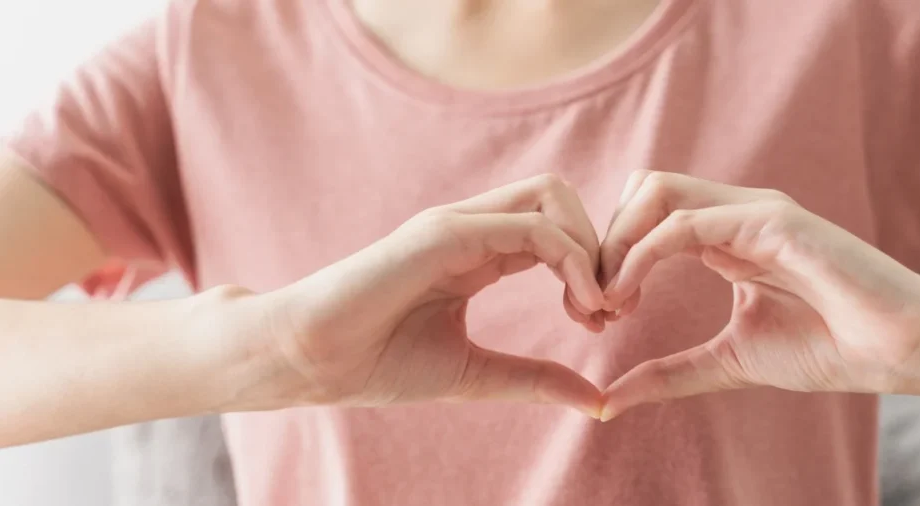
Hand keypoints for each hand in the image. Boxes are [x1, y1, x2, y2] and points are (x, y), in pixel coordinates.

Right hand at [224, 175, 605, 416]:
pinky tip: (581, 306)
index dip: (592, 268)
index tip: (602, 321)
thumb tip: (597, 402)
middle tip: (609, 310)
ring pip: (552, 196)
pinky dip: (572, 260)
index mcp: (477, 253)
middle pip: (561, 198)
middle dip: (601, 246)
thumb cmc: (377, 364)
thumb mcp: (475, 373)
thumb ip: (535, 379)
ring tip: (596, 309)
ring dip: (591, 248)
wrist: (310, 360)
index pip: (555, 229)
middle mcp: (471, 228)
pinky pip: (530, 227)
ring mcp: (457, 224)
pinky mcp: (444, 233)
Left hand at [598, 171, 919, 420]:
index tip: (595, 311)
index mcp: (723, 236)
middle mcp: (733, 212)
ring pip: (655, 191)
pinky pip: (684, 223)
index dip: (609, 257)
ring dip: (617, 242)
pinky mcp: (771, 220)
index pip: (645, 216)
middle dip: (604, 241)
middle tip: (592, 303)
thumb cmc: (828, 348)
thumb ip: (670, 373)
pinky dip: (642, 255)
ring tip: (608, 299)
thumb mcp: (728, 362)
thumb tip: (609, 400)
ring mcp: (753, 210)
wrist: (899, 350)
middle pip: (641, 191)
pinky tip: (628, 295)